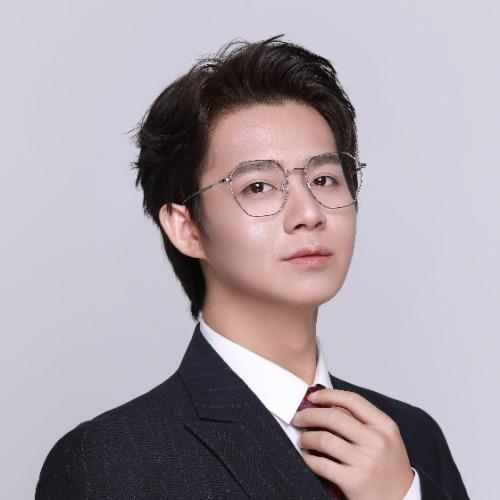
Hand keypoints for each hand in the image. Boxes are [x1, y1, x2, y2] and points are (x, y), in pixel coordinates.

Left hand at [290, 388, 414, 499]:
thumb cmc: (389, 468)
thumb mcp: (385, 438)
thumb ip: (363, 421)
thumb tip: (328, 404)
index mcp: (385, 426)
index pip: (353, 400)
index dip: (329, 395)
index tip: (313, 396)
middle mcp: (377, 441)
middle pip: (334, 417)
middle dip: (310, 415)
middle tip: (298, 417)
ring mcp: (366, 462)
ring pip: (324, 439)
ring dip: (306, 437)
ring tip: (302, 439)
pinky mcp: (354, 482)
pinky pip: (322, 464)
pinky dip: (309, 459)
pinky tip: (307, 457)